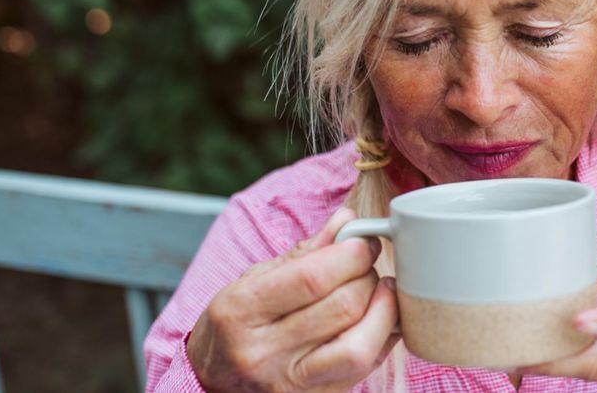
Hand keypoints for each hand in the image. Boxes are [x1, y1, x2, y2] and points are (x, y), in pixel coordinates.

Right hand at [187, 207, 399, 392]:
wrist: (212, 381)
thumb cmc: (234, 324)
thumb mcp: (254, 280)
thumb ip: (304, 253)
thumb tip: (347, 220)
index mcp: (242, 311)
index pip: (312, 278)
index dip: (350, 255)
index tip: (362, 242)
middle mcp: (264, 352)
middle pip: (342, 308)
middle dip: (367, 276)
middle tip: (367, 264)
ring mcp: (290, 383)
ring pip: (360, 347)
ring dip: (384, 310)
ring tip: (381, 290)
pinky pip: (366, 368)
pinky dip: (382, 337)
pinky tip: (378, 318)